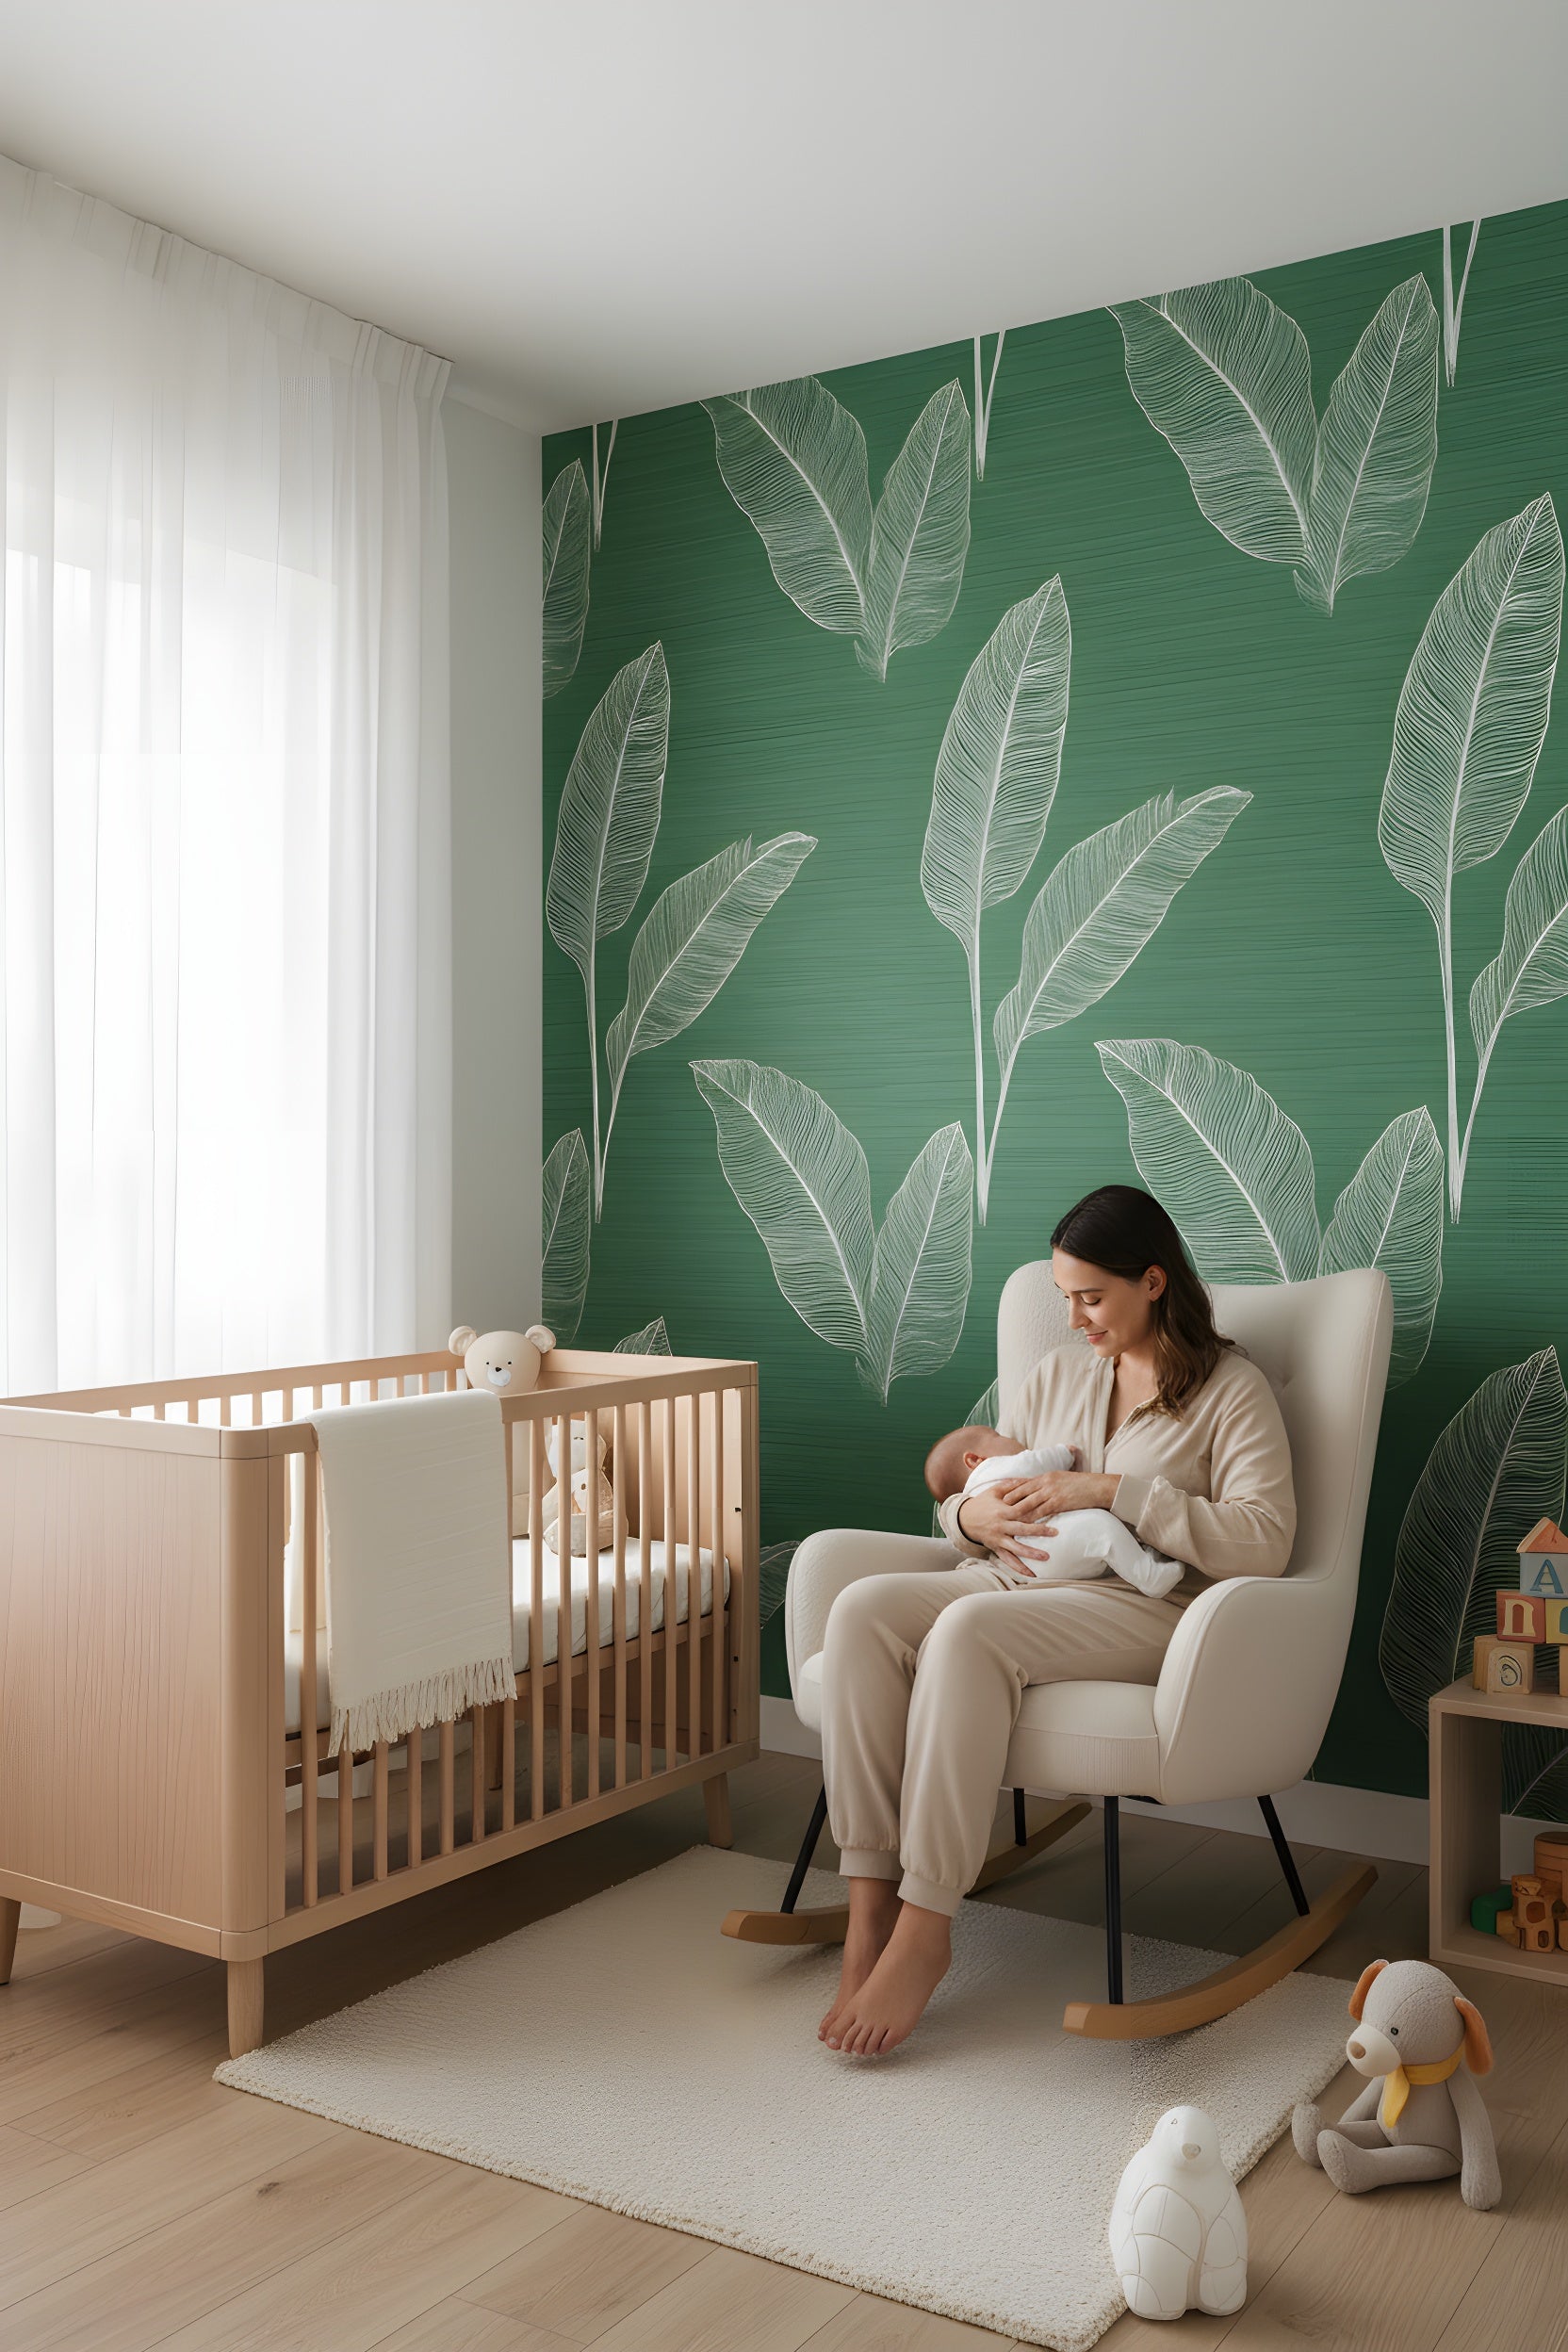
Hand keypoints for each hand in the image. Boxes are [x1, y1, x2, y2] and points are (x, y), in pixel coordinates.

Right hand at [955, 1485, 1060, 1575]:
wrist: (963, 1519)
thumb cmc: (982, 1502)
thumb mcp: (994, 1490)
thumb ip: (1012, 1485)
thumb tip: (1030, 1478)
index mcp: (1001, 1511)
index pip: (1021, 1512)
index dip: (1035, 1511)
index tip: (1049, 1508)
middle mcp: (1000, 1527)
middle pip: (1021, 1530)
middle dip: (1038, 1532)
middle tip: (1055, 1533)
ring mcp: (998, 1539)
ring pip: (1015, 1549)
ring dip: (1031, 1554)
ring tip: (1046, 1557)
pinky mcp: (996, 1548)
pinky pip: (1008, 1561)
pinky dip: (1019, 1568)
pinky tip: (1031, 1575)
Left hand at [995, 1469, 1118, 1519]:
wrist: (1097, 1487)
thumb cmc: (1081, 1484)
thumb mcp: (1061, 1479)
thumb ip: (1048, 1483)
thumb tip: (1038, 1488)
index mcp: (1045, 1476)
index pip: (1022, 1482)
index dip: (1008, 1489)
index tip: (996, 1496)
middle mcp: (1045, 1482)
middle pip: (1020, 1492)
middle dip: (1006, 1502)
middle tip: (994, 1510)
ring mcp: (1051, 1492)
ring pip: (1027, 1503)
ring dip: (1014, 1513)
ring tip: (1003, 1521)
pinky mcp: (1058, 1503)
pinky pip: (1040, 1513)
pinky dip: (1030, 1520)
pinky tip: (1022, 1527)